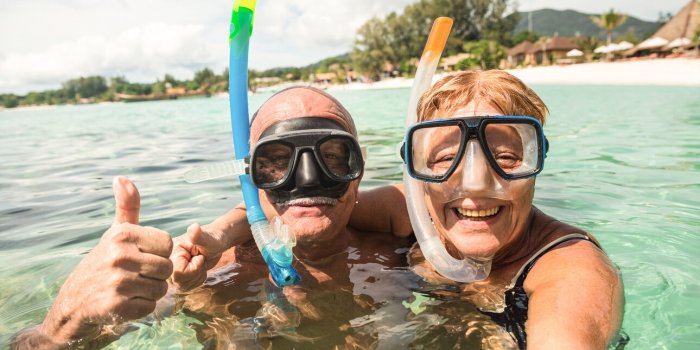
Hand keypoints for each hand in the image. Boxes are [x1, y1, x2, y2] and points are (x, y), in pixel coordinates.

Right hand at [39, 177, 172, 344]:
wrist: (73, 302)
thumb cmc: (104, 262)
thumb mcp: (115, 233)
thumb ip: (127, 206)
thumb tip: (122, 178)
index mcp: (122, 235)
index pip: (167, 244)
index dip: (159, 253)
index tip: (141, 256)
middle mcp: (119, 255)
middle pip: (167, 268)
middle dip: (156, 276)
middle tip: (135, 276)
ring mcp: (117, 281)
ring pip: (161, 289)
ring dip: (150, 293)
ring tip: (130, 288)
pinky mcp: (117, 306)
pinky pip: (150, 307)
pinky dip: (141, 308)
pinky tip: (124, 302)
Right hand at [170, 223, 226, 290]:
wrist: (214, 243)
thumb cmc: (212, 240)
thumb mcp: (208, 239)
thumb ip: (199, 236)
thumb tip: (193, 228)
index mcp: (169, 251)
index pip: (179, 273)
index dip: (194, 268)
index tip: (197, 255)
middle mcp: (166, 261)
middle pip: (180, 282)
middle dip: (196, 273)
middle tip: (199, 258)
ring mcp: (169, 270)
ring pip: (183, 286)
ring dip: (197, 276)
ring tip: (198, 262)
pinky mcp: (175, 277)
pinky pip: (186, 288)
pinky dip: (197, 280)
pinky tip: (197, 268)